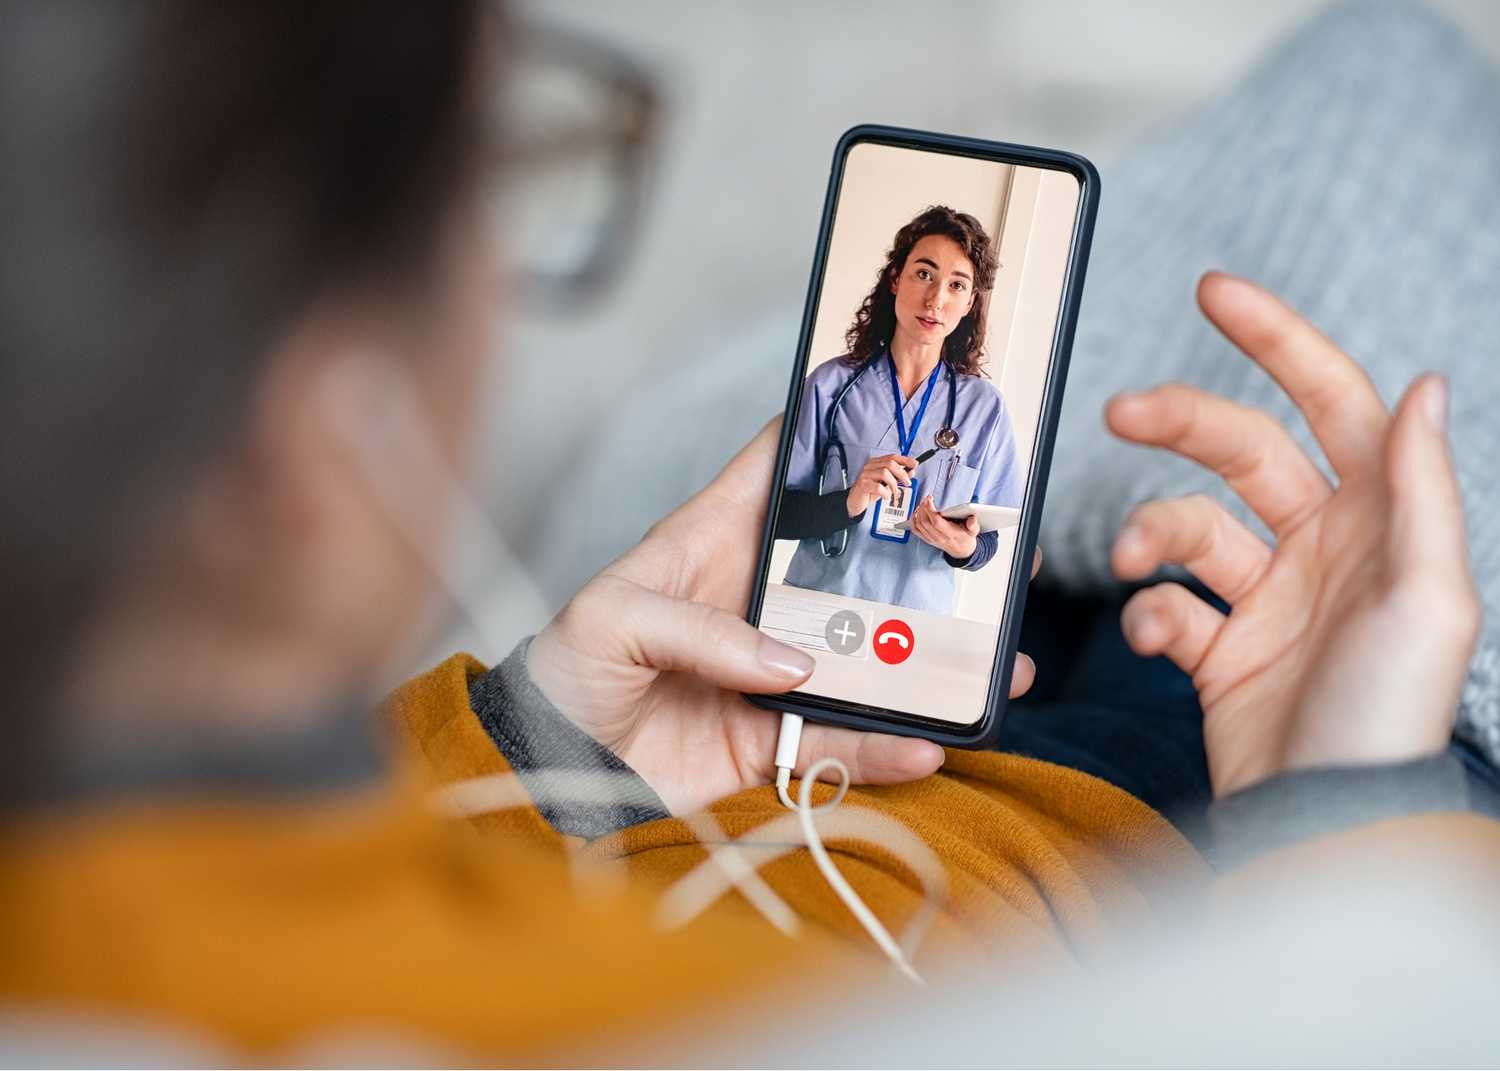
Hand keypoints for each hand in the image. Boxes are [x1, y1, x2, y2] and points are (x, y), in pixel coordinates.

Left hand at [526, 422, 1038, 814]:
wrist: (544, 768)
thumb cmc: (564, 671)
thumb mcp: (610, 620)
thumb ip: (698, 628)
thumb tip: (792, 664)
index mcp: (712, 542)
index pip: (777, 469)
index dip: (831, 436)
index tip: (900, 417)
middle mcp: (756, 599)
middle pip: (850, 565)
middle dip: (917, 554)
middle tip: (984, 546)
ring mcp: (772, 670)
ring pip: (868, 658)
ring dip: (928, 662)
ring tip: (994, 662)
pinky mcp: (772, 738)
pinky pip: (842, 741)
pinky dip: (886, 748)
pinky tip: (930, 744)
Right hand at [847, 453, 915, 517]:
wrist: (855, 502)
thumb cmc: (870, 492)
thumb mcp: (887, 484)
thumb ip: (898, 477)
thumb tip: (911, 471)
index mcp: (875, 463)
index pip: (892, 457)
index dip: (905, 460)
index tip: (914, 464)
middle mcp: (869, 466)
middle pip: (890, 463)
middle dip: (902, 473)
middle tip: (907, 483)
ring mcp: (865, 475)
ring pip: (885, 473)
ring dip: (894, 484)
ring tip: (894, 492)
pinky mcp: (863, 485)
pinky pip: (878, 487)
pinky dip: (885, 493)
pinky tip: (886, 496)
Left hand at [910, 495, 979, 559]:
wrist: (962, 551)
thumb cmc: (966, 538)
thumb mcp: (974, 531)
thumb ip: (973, 525)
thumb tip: (972, 519)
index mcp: (950, 534)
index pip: (936, 521)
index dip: (930, 509)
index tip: (929, 499)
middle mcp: (939, 537)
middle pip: (925, 521)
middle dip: (923, 507)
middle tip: (926, 499)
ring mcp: (932, 539)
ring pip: (919, 525)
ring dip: (918, 512)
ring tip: (923, 504)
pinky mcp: (927, 539)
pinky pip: (916, 530)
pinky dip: (913, 520)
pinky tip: (916, 513)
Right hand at [1107, 272, 1479, 796]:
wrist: (1323, 818)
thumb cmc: (1387, 713)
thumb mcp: (1426, 595)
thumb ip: (1418, 488)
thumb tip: (1428, 385)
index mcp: (1376, 518)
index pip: (1330, 401)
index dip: (1278, 340)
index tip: (1216, 292)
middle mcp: (1321, 547)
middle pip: (1240, 450)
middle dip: (1180, 420)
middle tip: (1120, 412)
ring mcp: (1267, 598)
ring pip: (1189, 527)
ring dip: (1153, 535)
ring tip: (1140, 563)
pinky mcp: (1219, 649)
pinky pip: (1167, 606)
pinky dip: (1148, 615)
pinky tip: (1158, 642)